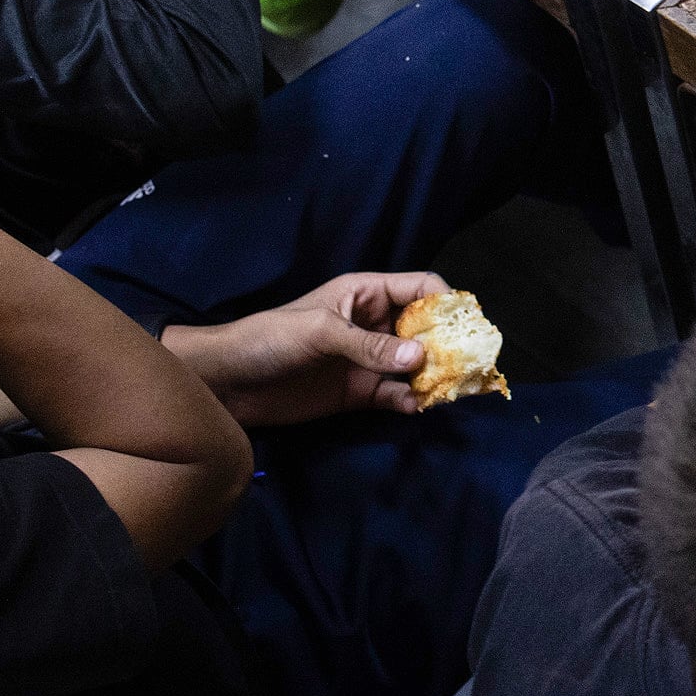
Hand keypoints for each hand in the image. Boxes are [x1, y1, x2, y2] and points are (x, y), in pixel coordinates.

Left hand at [165, 271, 443, 424]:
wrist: (226, 383)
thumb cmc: (268, 340)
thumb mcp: (319, 332)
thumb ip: (369, 346)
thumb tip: (420, 359)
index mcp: (367, 294)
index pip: (421, 288)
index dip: (447, 303)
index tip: (466, 326)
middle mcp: (375, 324)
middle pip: (426, 329)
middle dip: (449, 344)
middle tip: (469, 364)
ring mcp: (368, 360)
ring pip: (416, 365)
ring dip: (435, 376)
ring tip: (451, 390)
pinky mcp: (359, 393)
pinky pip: (396, 394)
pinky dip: (411, 400)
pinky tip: (415, 407)